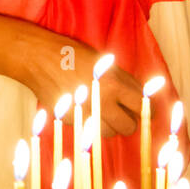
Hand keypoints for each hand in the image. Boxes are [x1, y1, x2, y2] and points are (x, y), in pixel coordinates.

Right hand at [19, 30, 141, 136]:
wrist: (40, 59)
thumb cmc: (74, 55)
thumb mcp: (105, 62)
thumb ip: (125, 81)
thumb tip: (142, 97)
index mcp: (114, 85)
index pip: (142, 106)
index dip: (149, 110)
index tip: (148, 111)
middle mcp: (101, 103)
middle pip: (129, 127)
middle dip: (129, 120)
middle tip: (124, 112)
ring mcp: (85, 114)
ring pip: (109, 133)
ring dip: (110, 125)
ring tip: (103, 110)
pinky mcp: (70, 121)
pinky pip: (88, 129)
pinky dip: (90, 123)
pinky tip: (84, 107)